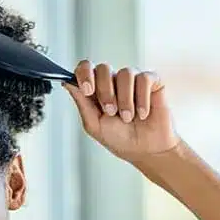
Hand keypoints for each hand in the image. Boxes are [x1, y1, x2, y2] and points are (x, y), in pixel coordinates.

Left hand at [64, 61, 178, 162]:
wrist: (146, 151)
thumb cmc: (120, 139)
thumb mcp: (95, 125)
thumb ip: (82, 103)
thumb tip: (67, 83)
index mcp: (97, 90)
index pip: (85, 68)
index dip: (84, 74)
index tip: (87, 90)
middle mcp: (114, 81)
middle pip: (103, 68)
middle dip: (105, 92)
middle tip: (111, 112)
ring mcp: (133, 81)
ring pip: (125, 73)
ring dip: (125, 99)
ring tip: (128, 117)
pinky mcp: (152, 82)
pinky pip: (144, 79)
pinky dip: (142, 99)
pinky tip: (143, 114)